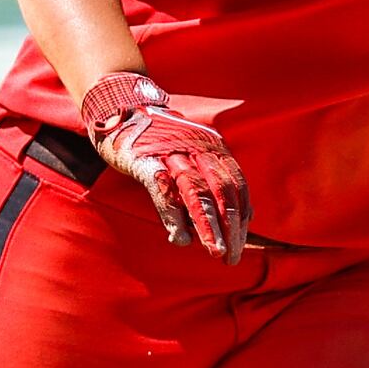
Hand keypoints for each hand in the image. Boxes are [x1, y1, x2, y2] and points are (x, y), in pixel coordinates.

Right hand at [80, 71, 247, 262]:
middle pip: (222, 192)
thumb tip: (248, 215)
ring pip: (197, 194)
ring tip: (215, 252)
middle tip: (232, 257)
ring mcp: (170, 152)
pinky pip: (164, 191)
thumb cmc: (159, 140)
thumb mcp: (194, 153)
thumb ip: (216, 180)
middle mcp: (196, 146)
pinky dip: (174, 217)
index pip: (236, 185)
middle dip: (230, 228)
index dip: (240, 217)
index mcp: (213, 146)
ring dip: (209, 226)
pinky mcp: (144, 160)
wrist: (120, 110)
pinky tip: (181, 238)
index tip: (241, 243)